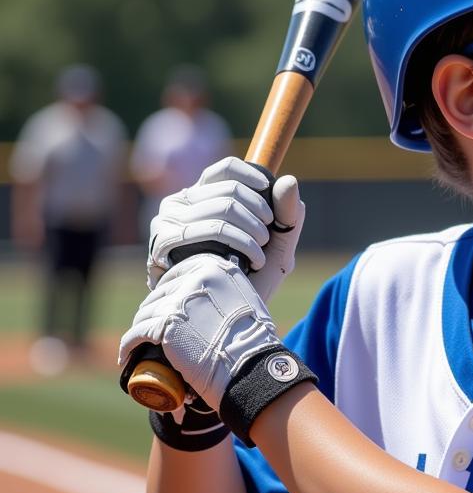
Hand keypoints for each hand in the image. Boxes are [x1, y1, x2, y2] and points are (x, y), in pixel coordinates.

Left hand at [120, 255, 281, 411]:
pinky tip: (127, 354)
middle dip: (154, 310)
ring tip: (140, 343)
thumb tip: (207, 295)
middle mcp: (196, 277)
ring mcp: (179, 299)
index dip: (168, 290)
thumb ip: (225, 289)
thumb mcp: (246, 299)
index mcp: (216, 267)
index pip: (178, 273)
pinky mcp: (165, 323)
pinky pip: (137, 333)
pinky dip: (129, 345)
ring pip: (146, 312)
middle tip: (154, 328)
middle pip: (161, 292)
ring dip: (141, 327)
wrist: (250, 366)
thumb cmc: (252, 341)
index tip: (164, 305)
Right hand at [146, 157, 304, 304]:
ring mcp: (168, 220)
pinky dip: (239, 243)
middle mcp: (181, 203)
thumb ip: (287, 219)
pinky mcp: (162, 241)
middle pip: (230, 189)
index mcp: (204, 198)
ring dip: (252, 232)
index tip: (271, 194)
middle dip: (260, 213)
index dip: (253, 177)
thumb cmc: (247, 283)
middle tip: (268, 237)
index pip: (225, 170)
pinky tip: (249, 262)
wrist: (220, 322)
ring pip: (223, 207)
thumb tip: (289, 180)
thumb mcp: (276, 251)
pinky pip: (208, 228)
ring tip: (261, 254)